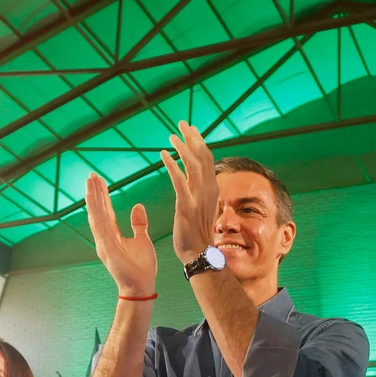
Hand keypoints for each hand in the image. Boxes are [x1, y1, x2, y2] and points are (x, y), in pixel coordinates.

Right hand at [85, 172, 159, 297]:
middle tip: (91, 175)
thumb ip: (138, 224)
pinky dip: (95, 213)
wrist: (142, 286)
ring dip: (92, 199)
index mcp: (113, 235)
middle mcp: (104, 237)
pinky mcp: (106, 248)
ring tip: (90, 182)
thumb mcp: (142, 240)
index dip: (102, 195)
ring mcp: (104, 242)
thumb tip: (137, 206)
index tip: (99, 181)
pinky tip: (92, 200)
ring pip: (96, 215)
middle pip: (98, 210)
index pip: (106, 210)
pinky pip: (99, 226)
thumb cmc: (141, 267)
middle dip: (95, 193)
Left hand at [161, 121, 219, 262]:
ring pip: (193, 164)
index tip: (191, 129)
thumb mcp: (203, 207)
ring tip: (171, 136)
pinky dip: (172, 165)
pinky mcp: (186, 206)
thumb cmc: (197, 233)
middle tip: (182, 123)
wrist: (199, 254)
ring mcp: (198, 198)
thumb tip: (195, 177)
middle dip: (193, 137)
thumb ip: (200, 190)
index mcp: (211, 189)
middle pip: (203, 156)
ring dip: (182, 147)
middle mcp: (208, 190)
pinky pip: (179, 180)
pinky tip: (163, 154)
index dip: (200, 142)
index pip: (208, 159)